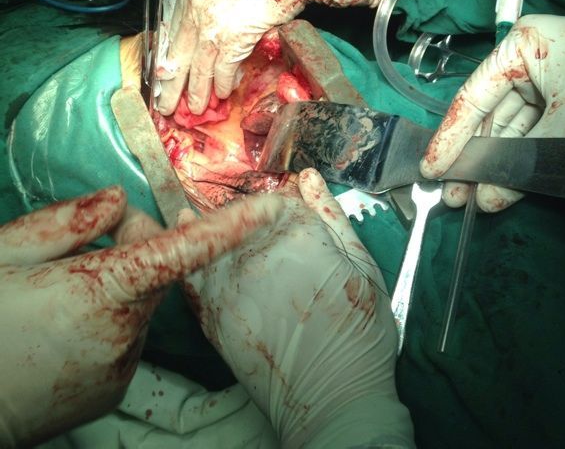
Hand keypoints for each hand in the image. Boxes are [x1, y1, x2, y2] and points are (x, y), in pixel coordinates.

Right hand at [0, 186, 281, 446]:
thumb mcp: (4, 255)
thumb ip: (68, 223)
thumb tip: (122, 199)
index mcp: (100, 290)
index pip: (183, 251)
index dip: (230, 227)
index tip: (269, 208)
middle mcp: (124, 332)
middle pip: (157, 274)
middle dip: (140, 251)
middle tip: (98, 241)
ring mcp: (121, 366)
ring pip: (140, 308)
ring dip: (120, 292)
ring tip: (66, 298)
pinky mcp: (114, 389)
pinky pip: (127, 340)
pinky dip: (111, 326)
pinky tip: (69, 331)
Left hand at [156, 0, 412, 113]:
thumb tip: (201, 22)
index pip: (169, 32)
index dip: (166, 59)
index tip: (163, 75)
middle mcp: (194, 9)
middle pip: (177, 56)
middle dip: (171, 85)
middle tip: (165, 105)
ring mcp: (212, 25)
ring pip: (198, 68)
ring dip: (198, 92)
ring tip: (196, 109)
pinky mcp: (233, 38)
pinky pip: (224, 69)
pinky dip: (224, 84)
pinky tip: (224, 95)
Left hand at [181, 169, 414, 447]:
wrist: (332, 398)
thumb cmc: (358, 332)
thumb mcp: (363, 266)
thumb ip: (333, 217)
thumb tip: (309, 178)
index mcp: (298, 235)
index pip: (278, 201)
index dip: (286, 206)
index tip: (294, 216)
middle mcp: (255, 251)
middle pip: (242, 214)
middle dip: (252, 215)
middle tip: (264, 228)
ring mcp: (228, 282)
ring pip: (212, 235)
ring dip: (216, 224)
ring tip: (224, 224)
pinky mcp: (211, 313)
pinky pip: (190, 270)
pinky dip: (189, 247)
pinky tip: (188, 232)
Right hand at [421, 14, 564, 211]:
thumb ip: (521, 166)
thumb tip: (485, 200)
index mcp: (522, 46)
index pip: (473, 97)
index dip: (450, 138)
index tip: (431, 171)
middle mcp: (529, 59)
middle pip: (489, 115)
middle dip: (475, 158)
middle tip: (453, 195)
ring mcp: (549, 80)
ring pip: (512, 127)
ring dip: (498, 163)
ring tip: (477, 198)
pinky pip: (535, 131)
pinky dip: (524, 158)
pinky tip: (507, 185)